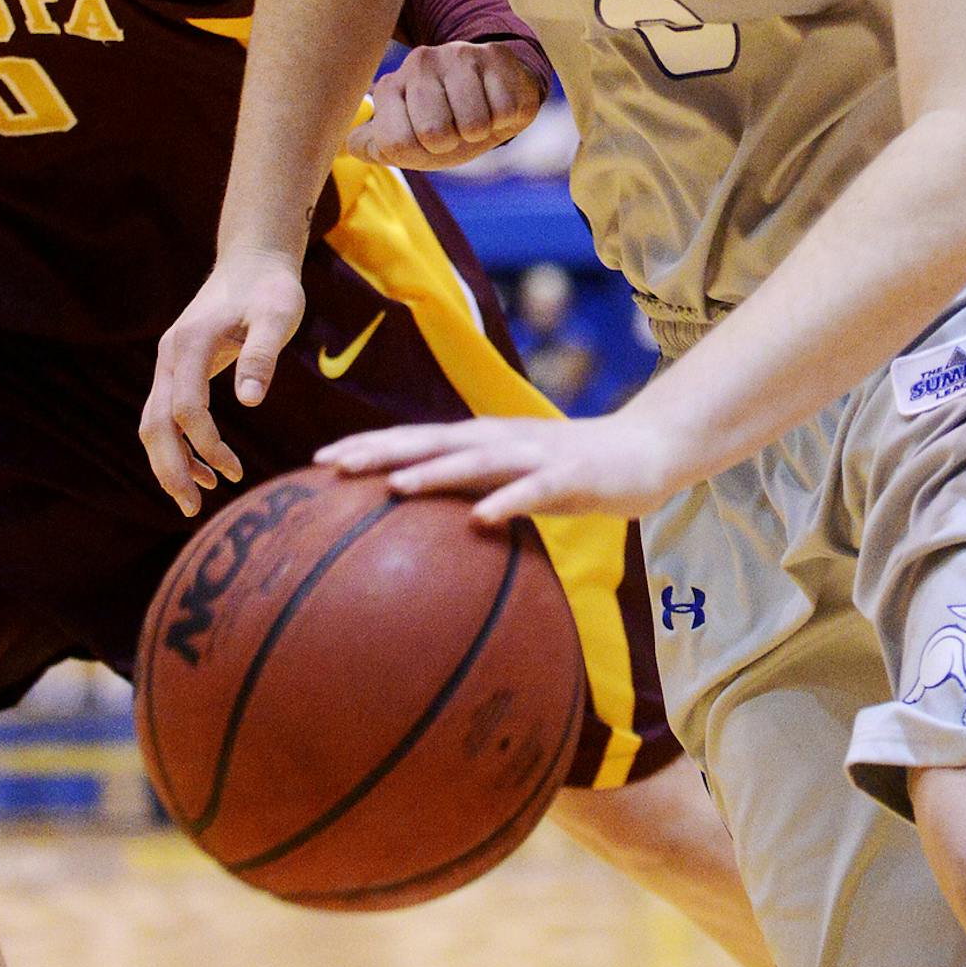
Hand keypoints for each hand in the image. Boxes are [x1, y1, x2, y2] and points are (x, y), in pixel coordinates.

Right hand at [140, 250, 306, 514]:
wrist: (253, 261)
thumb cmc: (271, 288)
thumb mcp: (278, 316)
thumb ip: (262, 355)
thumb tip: (250, 401)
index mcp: (191, 344)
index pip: (186, 408)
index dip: (205, 444)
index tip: (234, 472)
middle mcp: (171, 356)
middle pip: (154, 423)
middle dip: (169, 469)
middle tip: (192, 509)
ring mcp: (170, 362)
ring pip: (154, 422)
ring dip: (170, 463)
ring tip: (196, 499)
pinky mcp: (179, 368)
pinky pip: (167, 414)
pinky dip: (179, 445)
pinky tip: (205, 468)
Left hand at [317, 407, 697, 523]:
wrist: (647, 450)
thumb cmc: (573, 472)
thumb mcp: (515, 482)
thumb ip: (474, 493)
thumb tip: (422, 528)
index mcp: (482, 440)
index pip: (414, 438)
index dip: (368, 445)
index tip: (318, 461)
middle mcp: (500, 440)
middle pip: (430, 440)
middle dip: (381, 450)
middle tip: (332, 465)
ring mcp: (535, 455)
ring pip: (476, 461)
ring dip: (435, 471)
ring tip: (395, 485)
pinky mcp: (570, 476)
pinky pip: (534, 492)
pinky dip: (507, 502)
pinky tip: (481, 519)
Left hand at [348, 41, 546, 168]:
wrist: (493, 94)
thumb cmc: (446, 122)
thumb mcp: (407, 140)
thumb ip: (373, 145)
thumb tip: (349, 146)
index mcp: (390, 86)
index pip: (398, 144)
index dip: (419, 154)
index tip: (426, 140)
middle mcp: (418, 63)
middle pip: (435, 133)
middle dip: (451, 143)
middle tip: (454, 129)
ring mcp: (457, 55)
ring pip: (473, 124)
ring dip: (480, 131)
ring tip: (477, 116)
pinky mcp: (495, 56)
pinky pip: (504, 111)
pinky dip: (505, 119)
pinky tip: (496, 104)